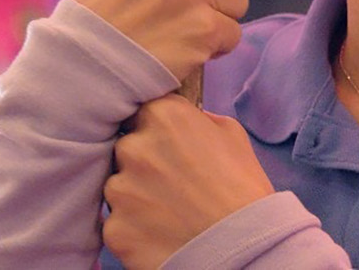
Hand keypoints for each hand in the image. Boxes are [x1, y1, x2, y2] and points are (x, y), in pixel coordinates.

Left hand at [103, 95, 274, 268]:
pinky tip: (161, 233)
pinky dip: (134, 229)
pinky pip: (117, 224)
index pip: (142, 113)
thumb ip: (200, 120)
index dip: (154, 131)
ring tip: (169, 212)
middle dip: (143, 164)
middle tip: (172, 184)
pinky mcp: (114, 228)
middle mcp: (133, 147)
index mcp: (163, 117)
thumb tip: (185, 122)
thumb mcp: (232, 135)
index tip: (168, 147)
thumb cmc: (243, 188)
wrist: (244, 245)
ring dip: (136, 197)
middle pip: (126, 150)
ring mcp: (119, 189)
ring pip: (118, 188)